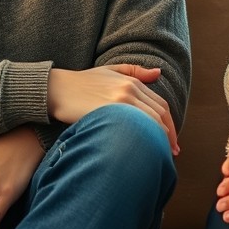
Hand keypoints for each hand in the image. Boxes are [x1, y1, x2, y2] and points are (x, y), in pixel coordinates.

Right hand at [47, 64, 178, 154]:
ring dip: (159, 141)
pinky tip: (143, 153)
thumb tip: (158, 73)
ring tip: (161, 157)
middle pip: (159, 116)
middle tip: (172, 153)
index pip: (161, 106)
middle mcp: (130, 90)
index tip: (173, 141)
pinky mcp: (107, 113)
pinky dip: (142, 141)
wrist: (55, 89)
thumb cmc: (81, 82)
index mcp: (132, 82)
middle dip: (169, 136)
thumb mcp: (110, 70)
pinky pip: (133, 130)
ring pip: (150, 124)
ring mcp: (119, 102)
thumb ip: (135, 71)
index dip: (170, 124)